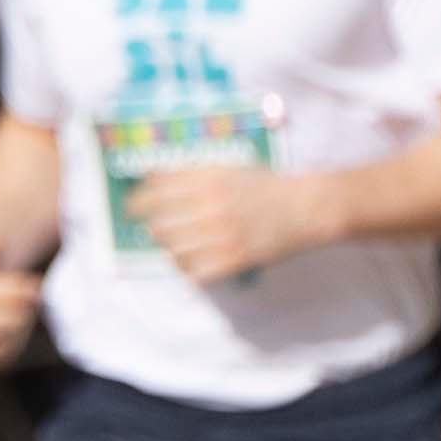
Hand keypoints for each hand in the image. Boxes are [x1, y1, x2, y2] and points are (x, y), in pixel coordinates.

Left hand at [127, 160, 335, 284]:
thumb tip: (151, 176)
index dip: (137, 202)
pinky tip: (194, 260)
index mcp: (208, 180)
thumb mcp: (228, 168)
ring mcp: (222, 235)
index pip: (155, 193)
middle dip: (155, 227)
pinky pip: (194, 272)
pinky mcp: (234, 260)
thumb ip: (190, 172)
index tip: (134, 208)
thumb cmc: (266, 186)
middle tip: (160, 228)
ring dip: (171, 248)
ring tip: (179, 244)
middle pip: (160, 224)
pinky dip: (188, 268)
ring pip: (173, 250)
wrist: (307, 208)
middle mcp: (211, 207)